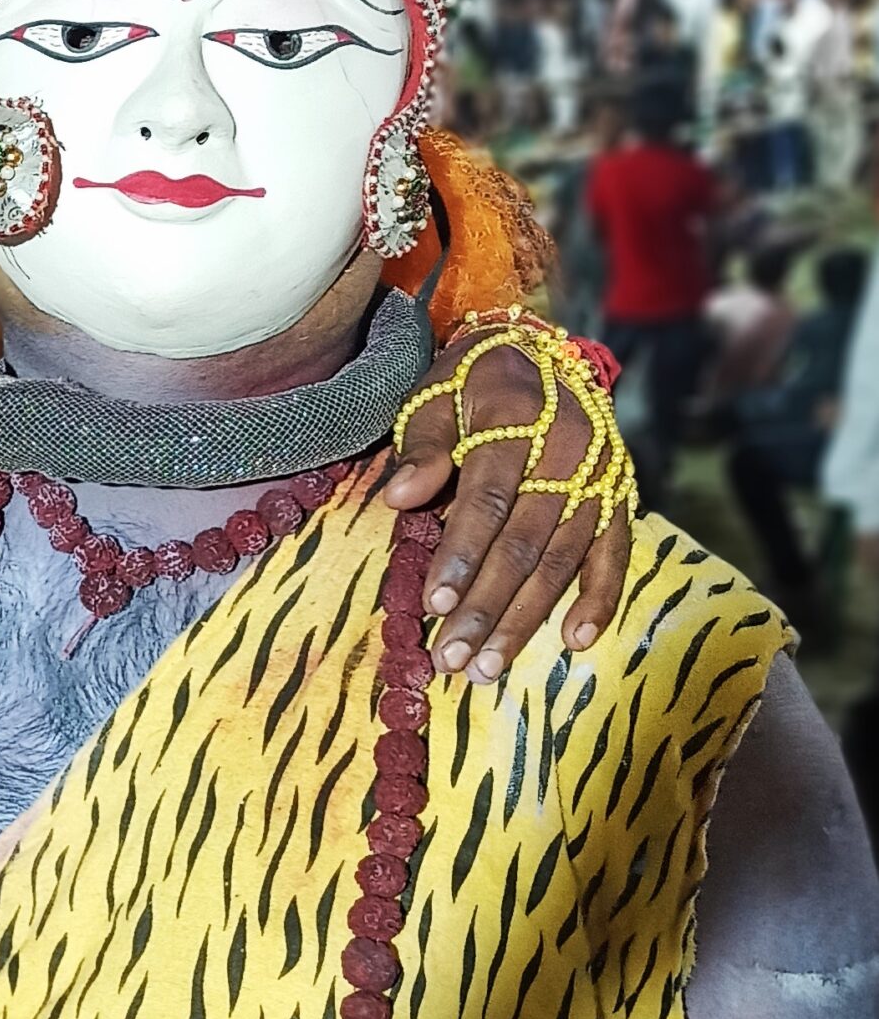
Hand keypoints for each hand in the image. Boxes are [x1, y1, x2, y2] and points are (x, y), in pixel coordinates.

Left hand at [383, 327, 629, 682]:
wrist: (536, 351)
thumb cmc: (469, 383)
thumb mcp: (432, 393)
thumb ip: (421, 444)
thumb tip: (399, 496)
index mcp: (514, 418)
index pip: (487, 499)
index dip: (461, 554)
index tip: (435, 605)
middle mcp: (567, 450)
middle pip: (525, 542)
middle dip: (487, 606)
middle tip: (454, 658)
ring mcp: (598, 476)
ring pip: (563, 559)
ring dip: (527, 618)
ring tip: (489, 666)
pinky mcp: (618, 495)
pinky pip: (614, 554)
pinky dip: (598, 599)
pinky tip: (574, 640)